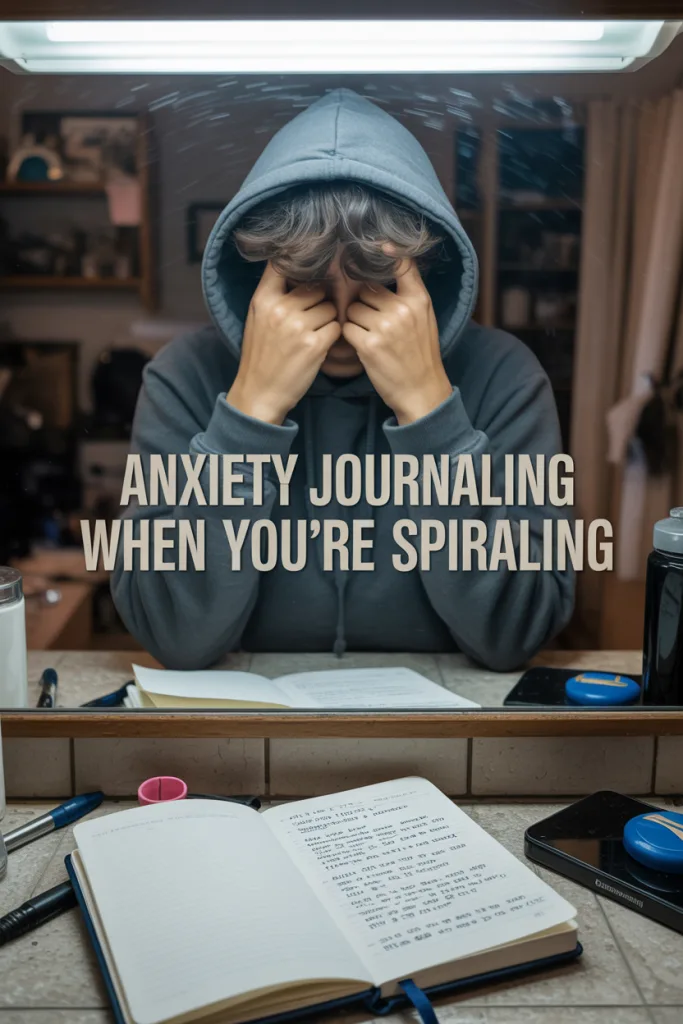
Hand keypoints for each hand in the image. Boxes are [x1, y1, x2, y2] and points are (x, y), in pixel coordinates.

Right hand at [226, 262, 340, 424]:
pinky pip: (336, 328)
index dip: (299, 260)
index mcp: (263, 299)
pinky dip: (332, 337)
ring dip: (327, 321)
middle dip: (318, 303)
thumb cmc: (261, 355)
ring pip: (330, 308)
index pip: (283, 264)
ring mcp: (298, 326)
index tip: (311, 262)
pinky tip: (319, 347)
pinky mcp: (314, 345)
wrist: (259, 392)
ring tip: (312, 336)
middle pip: (317, 289)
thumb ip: (274, 294)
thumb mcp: (257, 319)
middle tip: (309, 321)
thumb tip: (296, 266)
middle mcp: (280, 308)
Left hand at [343, 259, 451, 424]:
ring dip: (354, 321)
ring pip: (353, 309)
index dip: (388, 250)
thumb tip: (388, 263)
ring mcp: (385, 327)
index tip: (378, 243)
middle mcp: (402, 309)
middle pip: (366, 290)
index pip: (402, 264)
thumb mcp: (425, 318)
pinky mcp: (369, 345)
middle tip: (373, 322)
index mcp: (418, 300)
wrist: (421, 391)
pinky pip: (346, 328)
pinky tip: (362, 347)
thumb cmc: (420, 354)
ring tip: (369, 336)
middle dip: (364, 303)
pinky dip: (350, 337)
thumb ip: (409, 293)